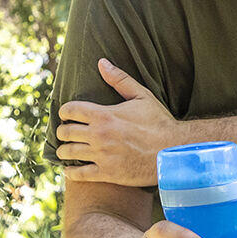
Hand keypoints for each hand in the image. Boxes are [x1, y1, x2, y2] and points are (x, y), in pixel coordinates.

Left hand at [56, 59, 179, 185]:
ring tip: (67, 151)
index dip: (65, 112)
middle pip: (65, 131)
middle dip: (63, 131)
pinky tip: (72, 170)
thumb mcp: (142, 96)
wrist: (173, 152)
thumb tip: (102, 62)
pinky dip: (71, 172)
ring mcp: (102, 155)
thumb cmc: (160, 123)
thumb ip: (120, 79)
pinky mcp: (107, 173)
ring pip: (68, 152)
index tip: (67, 115)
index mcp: (104, 114)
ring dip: (64, 151)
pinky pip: (79, 174)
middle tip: (66, 133)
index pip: (70, 110)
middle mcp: (99, 134)